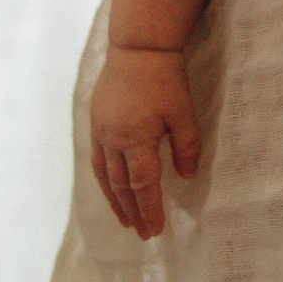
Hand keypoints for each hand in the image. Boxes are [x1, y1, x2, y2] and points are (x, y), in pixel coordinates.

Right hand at [89, 46, 201, 238]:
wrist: (137, 48)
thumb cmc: (165, 79)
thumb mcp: (183, 112)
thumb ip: (186, 147)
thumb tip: (186, 177)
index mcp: (136, 139)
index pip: (142, 185)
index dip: (149, 209)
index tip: (155, 230)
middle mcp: (113, 140)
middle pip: (121, 185)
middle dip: (132, 211)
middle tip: (142, 233)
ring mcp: (101, 131)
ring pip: (105, 175)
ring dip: (115, 200)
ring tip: (124, 220)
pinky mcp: (96, 122)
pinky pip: (98, 159)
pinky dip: (105, 179)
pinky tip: (111, 187)